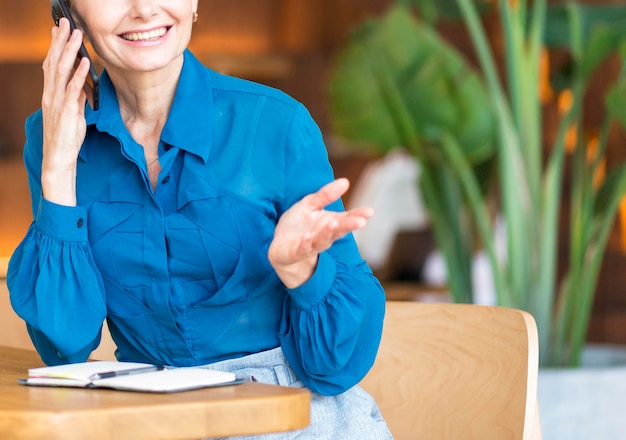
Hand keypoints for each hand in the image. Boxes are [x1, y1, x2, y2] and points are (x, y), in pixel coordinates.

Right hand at [40, 18, 90, 205]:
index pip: (51, 64)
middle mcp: (51, 94)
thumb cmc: (67, 137)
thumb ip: (77, 98)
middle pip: (54, 62)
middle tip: (66, 23)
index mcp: (51, 94)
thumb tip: (85, 85)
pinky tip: (84, 62)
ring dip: (70, 51)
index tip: (59, 29)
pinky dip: (79, 74)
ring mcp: (57, 102)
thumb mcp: (73, 113)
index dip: (55, 46)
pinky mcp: (66, 111)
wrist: (60, 157)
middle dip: (61, 41)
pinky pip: (73, 89)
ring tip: (78, 36)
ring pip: (62, 71)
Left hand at [268, 178, 373, 287]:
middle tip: (361, 221)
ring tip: (334, 223)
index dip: (358, 215)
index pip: (347, 219)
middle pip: (338, 230)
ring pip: (321, 240)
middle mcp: (324, 236)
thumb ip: (326, 195)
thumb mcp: (310, 205)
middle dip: (349, 226)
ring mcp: (310, 245)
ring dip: (328, 233)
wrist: (280, 248)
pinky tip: (308, 238)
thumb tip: (345, 181)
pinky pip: (302, 249)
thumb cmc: (299, 225)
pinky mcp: (295, 252)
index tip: (370, 212)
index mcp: (330, 224)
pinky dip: (305, 245)